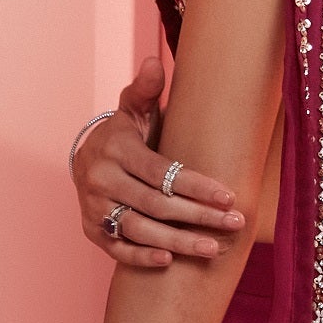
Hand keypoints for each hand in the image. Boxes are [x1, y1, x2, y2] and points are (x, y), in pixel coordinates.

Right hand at [72, 81, 245, 269]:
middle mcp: (100, 180)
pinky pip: (117, 249)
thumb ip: (145, 89)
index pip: (162, 173)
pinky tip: (170, 260)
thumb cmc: (126, 134)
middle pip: (156, 205)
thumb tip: (154, 61)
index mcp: (115, 149)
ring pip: (139, 230)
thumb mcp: (134, 109)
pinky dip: (142, 256)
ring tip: (214, 248)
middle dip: (199, 217)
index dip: (196, 187)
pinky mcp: (91, 231)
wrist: (87, 160)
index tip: (229, 197)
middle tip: (235, 224)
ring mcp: (94, 208)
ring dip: (179, 242)